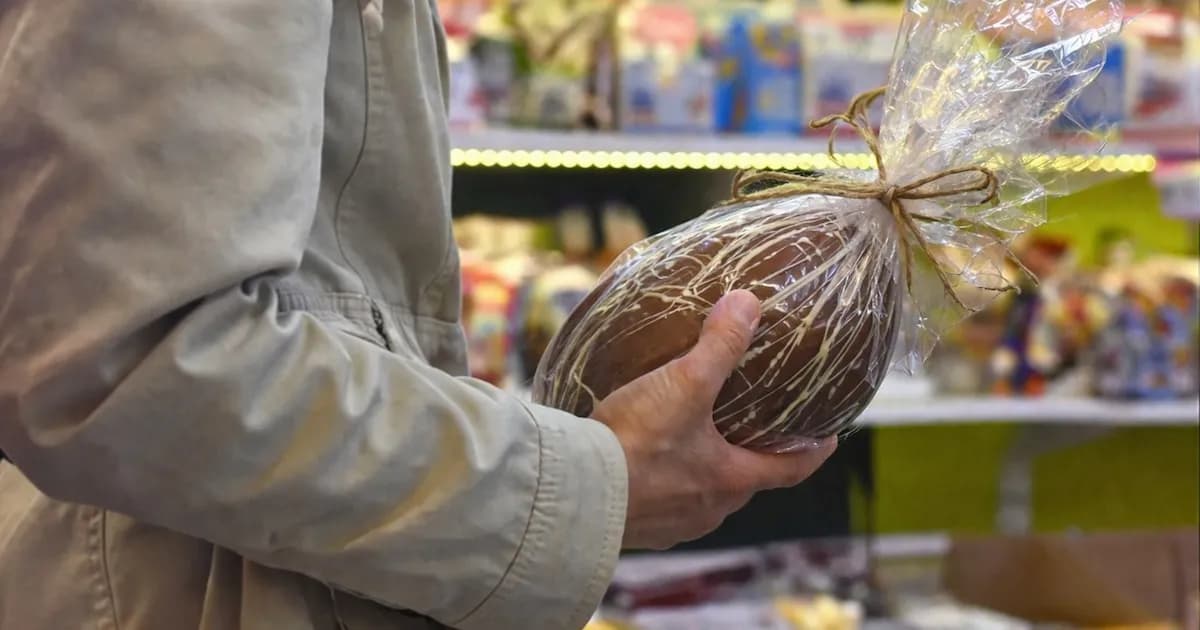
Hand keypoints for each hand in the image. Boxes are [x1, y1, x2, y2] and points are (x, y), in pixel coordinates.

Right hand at [592, 290, 837, 549]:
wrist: (578, 492)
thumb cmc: (638, 442)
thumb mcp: (684, 383)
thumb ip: (720, 344)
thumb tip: (748, 303)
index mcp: (731, 479)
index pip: (789, 469)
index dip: (813, 451)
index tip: (830, 439)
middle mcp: (708, 510)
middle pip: (744, 484)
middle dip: (750, 459)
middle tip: (754, 433)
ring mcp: (672, 525)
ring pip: (702, 498)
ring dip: (704, 475)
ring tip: (694, 445)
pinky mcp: (637, 530)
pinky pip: (661, 507)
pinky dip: (663, 486)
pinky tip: (644, 466)